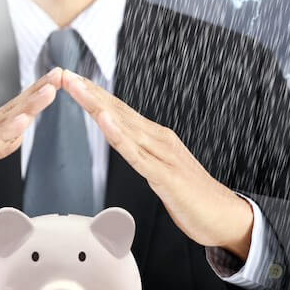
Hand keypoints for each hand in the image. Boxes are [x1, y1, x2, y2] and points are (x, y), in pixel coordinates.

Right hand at [0, 68, 62, 261]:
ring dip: (26, 107)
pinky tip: (20, 124)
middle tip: (59, 74)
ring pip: (1, 126)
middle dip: (36, 92)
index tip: (58, 79)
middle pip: (10, 112)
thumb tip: (14, 136)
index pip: (12, 114)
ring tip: (47, 92)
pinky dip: (3, 135)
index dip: (35, 96)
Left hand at [62, 70, 253, 260]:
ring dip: (98, 105)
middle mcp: (159, 140)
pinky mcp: (166, 175)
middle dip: (90, 92)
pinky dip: (119, 136)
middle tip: (64, 74)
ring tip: (77, 87)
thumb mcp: (161, 171)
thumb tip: (127, 146)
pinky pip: (137, 154)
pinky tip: (104, 121)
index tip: (72, 81)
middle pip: (118, 111)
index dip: (94, 96)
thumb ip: (144, 156)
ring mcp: (163, 155)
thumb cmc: (193, 195)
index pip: (120, 112)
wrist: (225, 216)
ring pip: (123, 126)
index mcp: (156, 139)